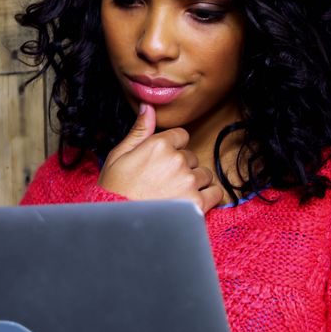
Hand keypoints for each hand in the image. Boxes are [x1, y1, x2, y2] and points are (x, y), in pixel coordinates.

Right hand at [97, 103, 224, 213]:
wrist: (117, 224)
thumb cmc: (114, 189)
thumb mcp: (119, 155)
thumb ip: (139, 130)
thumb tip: (148, 107)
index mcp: (158, 144)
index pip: (181, 136)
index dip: (172, 148)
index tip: (161, 161)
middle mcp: (177, 160)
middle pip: (192, 156)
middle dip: (182, 166)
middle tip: (163, 181)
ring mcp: (188, 182)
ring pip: (204, 174)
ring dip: (194, 182)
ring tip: (174, 194)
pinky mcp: (197, 204)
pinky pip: (215, 193)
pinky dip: (207, 197)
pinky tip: (191, 202)